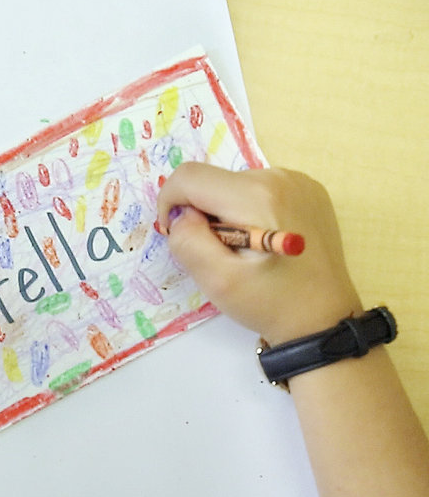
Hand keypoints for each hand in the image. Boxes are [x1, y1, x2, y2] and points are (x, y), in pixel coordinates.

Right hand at [157, 162, 361, 344]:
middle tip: (218, 252)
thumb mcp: (218, 282)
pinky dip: (247, 211)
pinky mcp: (308, 189)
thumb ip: (188, 242)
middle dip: (202, 213)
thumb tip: (182, 215)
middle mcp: (279, 176)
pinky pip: (258, 189)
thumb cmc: (271, 304)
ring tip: (244, 250)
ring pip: (233, 184)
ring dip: (225, 213)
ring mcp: (298, 180)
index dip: (171, 203)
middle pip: (213, 180)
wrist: (325, 319)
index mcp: (256, 196)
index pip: (190, 177)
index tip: (178, 235)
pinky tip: (263, 240)